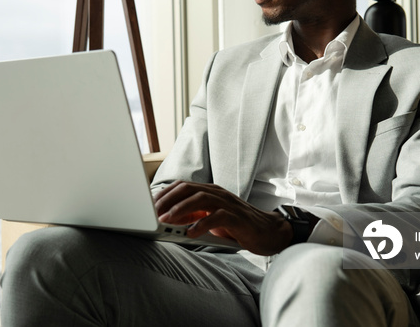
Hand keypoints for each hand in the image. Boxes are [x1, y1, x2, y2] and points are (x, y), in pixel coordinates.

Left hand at [154, 181, 292, 255]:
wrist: (269, 232)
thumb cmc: (239, 226)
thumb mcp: (212, 219)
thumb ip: (195, 216)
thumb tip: (170, 219)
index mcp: (211, 191)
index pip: (183, 186)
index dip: (165, 193)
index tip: (150, 204)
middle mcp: (218, 193)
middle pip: (189, 188)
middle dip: (168, 199)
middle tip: (153, 212)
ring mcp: (229, 203)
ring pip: (201, 198)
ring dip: (182, 208)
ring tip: (168, 219)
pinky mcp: (238, 217)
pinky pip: (218, 216)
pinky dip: (203, 224)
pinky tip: (192, 232)